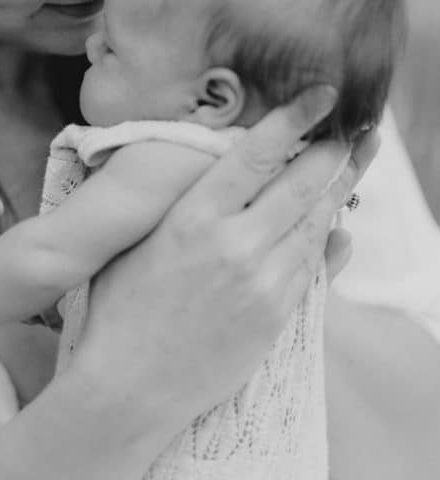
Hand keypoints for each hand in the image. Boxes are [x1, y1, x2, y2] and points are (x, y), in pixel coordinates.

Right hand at [69, 86, 378, 431]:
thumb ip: (184, 203)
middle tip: (356, 126)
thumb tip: (230, 172)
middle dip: (335, 150)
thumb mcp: (141, 240)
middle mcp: (234, 244)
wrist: (129, 385)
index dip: (294, 119)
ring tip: (359, 160)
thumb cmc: (122, 306)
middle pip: (301, 184)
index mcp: (193, 217)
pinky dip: (328, 239)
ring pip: (316, 222)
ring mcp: (261, 283)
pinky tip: (338, 223)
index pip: (256, 154)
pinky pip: (313, 267)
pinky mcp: (276, 316)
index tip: (322, 95)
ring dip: (341, 188)